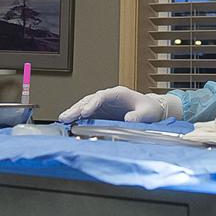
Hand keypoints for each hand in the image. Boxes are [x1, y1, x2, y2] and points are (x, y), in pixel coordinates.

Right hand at [58, 86, 181, 123]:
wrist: (151, 110)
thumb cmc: (149, 109)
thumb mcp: (147, 113)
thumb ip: (138, 116)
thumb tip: (129, 120)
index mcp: (119, 93)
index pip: (102, 96)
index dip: (92, 104)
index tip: (85, 112)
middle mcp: (108, 97)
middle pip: (89, 100)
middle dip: (77, 108)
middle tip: (67, 116)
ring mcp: (104, 104)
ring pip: (85, 105)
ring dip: (74, 112)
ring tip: (64, 119)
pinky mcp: (101, 112)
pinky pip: (87, 113)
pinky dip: (78, 117)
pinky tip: (69, 122)